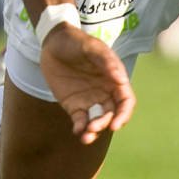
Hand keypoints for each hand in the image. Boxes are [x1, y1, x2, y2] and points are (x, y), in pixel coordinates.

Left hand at [39, 23, 135, 143]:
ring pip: (97, 121)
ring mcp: (89, 100)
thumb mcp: (91, 46)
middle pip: (112, 115)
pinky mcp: (74, 105)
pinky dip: (80, 128)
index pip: (126, 101)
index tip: (116, 124)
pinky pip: (80, 121)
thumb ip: (106, 61)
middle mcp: (105, 92)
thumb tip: (121, 79)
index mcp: (114, 79)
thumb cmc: (76, 41)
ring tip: (85, 137)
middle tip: (93, 127)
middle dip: (105, 124)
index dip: (123, 114)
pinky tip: (77, 131)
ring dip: (94, 132)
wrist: (53, 42)